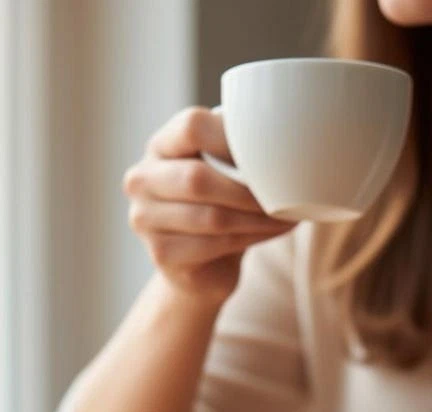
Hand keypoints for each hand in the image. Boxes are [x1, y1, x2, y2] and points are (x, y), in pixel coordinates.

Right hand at [122, 106, 294, 305]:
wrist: (201, 265)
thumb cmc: (218, 205)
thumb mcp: (223, 170)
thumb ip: (237, 148)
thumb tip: (288, 134)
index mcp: (160, 146)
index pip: (192, 127)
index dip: (233, 137)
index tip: (270, 152)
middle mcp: (143, 179)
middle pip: (198, 179)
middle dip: (248, 191)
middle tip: (285, 196)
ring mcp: (146, 219)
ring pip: (212, 217)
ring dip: (256, 218)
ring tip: (287, 216)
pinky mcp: (162, 254)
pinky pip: (214, 245)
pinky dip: (252, 238)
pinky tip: (272, 232)